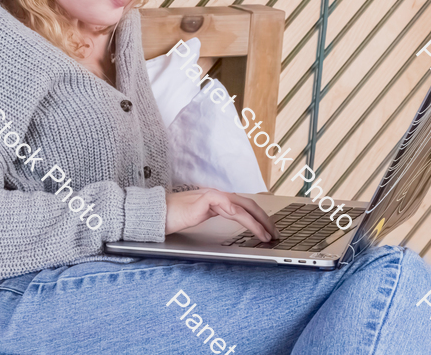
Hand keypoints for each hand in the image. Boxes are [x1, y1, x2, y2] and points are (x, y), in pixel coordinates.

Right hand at [164, 188, 280, 241]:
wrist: (154, 214)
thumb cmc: (172, 218)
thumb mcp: (199, 219)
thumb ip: (214, 218)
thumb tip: (232, 227)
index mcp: (216, 200)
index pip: (243, 206)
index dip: (259, 217)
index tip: (269, 230)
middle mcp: (216, 195)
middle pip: (248, 204)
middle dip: (265, 219)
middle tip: (275, 233)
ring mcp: (211, 195)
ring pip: (242, 206)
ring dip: (258, 221)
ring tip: (267, 234)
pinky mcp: (204, 199)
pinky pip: (228, 205)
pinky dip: (241, 215)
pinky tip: (250, 225)